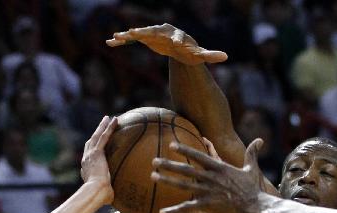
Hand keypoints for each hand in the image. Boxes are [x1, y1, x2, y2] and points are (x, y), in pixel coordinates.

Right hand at [80, 115, 116, 201]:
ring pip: (96, 136)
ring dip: (102, 126)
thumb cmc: (100, 197)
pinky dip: (108, 128)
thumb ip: (108, 192)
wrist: (96, 192)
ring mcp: (90, 155)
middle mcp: (86, 160)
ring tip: (108, 118)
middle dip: (96, 133)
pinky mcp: (97, 152)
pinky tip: (114, 120)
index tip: (98, 146)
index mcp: (86, 169)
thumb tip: (113, 198)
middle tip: (102, 125)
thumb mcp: (104, 194)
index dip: (93, 149)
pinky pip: (104, 137)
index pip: (89, 156)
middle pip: (91, 142)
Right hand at [106, 23, 227, 65]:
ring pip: (139, 34)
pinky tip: (110, 42)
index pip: (175, 36)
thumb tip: (226, 57)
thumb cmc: (191, 51)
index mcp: (176, 35)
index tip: (174, 43)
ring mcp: (152, 34)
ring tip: (116, 36)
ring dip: (128, 35)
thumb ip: (211, 55)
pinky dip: (122, 41)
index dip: (175, 39)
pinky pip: (132, 40)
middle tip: (134, 33)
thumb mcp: (200, 55)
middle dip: (144, 32)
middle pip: (153, 31)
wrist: (179, 46)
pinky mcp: (145, 40)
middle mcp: (163, 31)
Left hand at [151, 138, 266, 212]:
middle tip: (154, 161)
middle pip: (186, 169)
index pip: (199, 156)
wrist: (256, 208)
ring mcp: (208, 191)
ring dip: (167, 180)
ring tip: (153, 177)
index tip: (171, 145)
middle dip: (169, 164)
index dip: (184, 150)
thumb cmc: (254, 190)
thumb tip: (260, 140)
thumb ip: (252, 154)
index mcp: (220, 168)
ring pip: (183, 185)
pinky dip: (174, 210)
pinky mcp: (208, 205)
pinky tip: (162, 212)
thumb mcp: (252, 169)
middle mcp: (211, 178)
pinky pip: (187, 207)